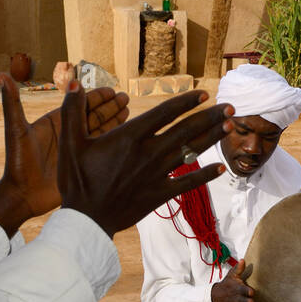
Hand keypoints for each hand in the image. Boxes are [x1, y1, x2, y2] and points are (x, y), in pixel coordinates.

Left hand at [0, 73, 130, 234]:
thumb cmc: (17, 163)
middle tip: (125, 97)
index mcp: (55, 122)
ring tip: (129, 109)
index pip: (78, 104)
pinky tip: (125, 132)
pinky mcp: (83, 163)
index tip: (110, 90)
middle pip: (92, 114)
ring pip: (99, 129)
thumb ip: (12, 102)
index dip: (95, 96)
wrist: (23, 195)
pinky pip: (101, 147)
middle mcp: (68, 133)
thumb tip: (2, 75)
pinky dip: (113, 138)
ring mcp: (76, 148)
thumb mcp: (16, 130)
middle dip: (109, 105)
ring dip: (114, 119)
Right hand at [57, 83, 233, 237]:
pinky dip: (206, 175)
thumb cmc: (77, 181)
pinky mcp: (160, 195)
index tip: (204, 94)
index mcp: (129, 138)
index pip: (165, 113)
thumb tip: (73, 80)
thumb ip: (72, 111)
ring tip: (231, 126)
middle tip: (231, 107)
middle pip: (186, 130)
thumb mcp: (69, 144)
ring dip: (213, 138)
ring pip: (191, 152)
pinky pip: (188, 183)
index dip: (187, 102)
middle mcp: (148, 153)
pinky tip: (221, 167)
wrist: (86, 220)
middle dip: (211, 116)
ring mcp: (157, 175)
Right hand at [211, 263, 255, 301]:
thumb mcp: (231, 276)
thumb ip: (238, 269)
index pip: (242, 289)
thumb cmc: (227, 285)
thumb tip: (243, 260)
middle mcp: (237, 299)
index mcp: (237, 289)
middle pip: (242, 301)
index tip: (251, 292)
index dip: (246, 291)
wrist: (215, 297)